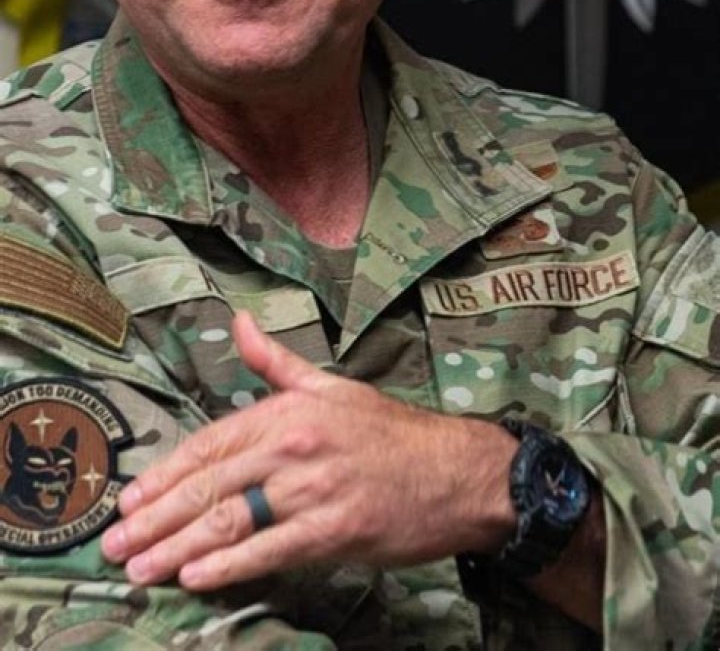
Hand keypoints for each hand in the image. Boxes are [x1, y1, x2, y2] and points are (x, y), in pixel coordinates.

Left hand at [101, 311, 516, 589]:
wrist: (455, 471)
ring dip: (178, 547)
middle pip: (212, 486)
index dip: (167, 473)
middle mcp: (294, 447)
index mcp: (288, 411)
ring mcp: (314, 489)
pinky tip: (197, 577)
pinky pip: (272, 550)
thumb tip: (237, 321)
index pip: (212, 442)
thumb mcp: (330, 385)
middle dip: (157, 518)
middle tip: (117, 544)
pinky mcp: (335, 530)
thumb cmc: (390, 432)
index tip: (130, 498)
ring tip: (141, 568)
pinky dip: (231, 566)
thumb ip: (275, 361)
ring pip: (232, 520)